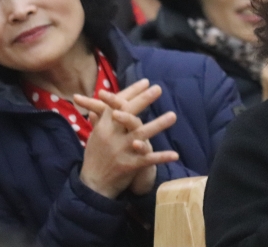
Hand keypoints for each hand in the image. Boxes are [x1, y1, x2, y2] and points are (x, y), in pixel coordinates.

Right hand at [75, 81, 178, 197]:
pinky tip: (175, 154)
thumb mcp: (94, 136)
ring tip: (173, 115)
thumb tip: (100, 103)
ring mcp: (121, 151)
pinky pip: (148, 159)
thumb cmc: (94, 157)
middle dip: (143, 100)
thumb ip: (100, 120)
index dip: (131, 92)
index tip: (145, 82)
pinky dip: (162, 157)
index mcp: (103, 127)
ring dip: (158, 124)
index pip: (117, 104)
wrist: (92, 186)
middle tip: (158, 88)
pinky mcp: (129, 165)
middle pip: (128, 114)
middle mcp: (111, 136)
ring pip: (141, 134)